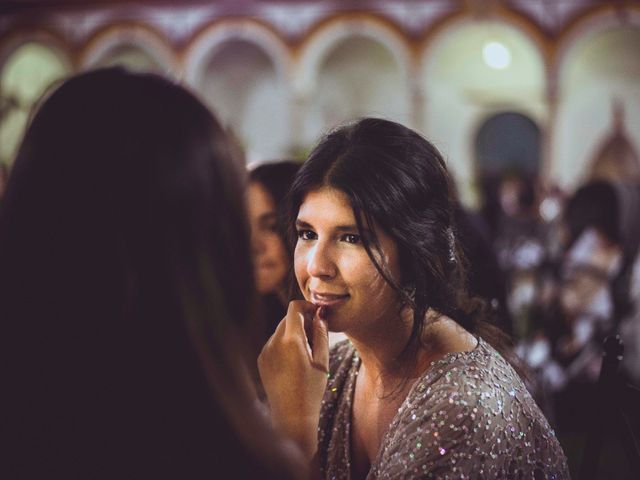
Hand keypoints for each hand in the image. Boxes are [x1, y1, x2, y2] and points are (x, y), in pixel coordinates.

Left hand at [258, 300, 328, 458]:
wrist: (292, 416)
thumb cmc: (311, 391)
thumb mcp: (322, 361)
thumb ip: (321, 334)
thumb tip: (320, 314)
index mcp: (291, 340)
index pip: (294, 308)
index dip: (307, 306)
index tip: (317, 314)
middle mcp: (273, 342)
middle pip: (287, 319)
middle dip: (302, 322)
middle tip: (316, 338)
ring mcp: (265, 351)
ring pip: (280, 331)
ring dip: (294, 334)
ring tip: (306, 354)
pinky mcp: (261, 360)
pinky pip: (274, 343)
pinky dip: (285, 344)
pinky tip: (294, 363)